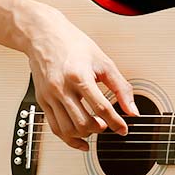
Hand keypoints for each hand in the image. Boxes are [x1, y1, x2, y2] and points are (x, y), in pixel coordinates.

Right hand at [23, 8, 138, 150]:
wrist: (44, 35)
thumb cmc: (73, 45)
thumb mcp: (103, 62)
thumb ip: (120, 87)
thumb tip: (132, 110)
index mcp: (79, 76)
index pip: (101, 108)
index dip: (116, 122)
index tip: (123, 129)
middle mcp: (61, 88)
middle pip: (83, 122)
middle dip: (100, 129)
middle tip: (108, 125)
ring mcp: (49, 96)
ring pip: (67, 129)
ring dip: (85, 135)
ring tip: (95, 128)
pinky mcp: (42, 101)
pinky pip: (54, 127)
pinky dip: (68, 138)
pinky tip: (80, 139)